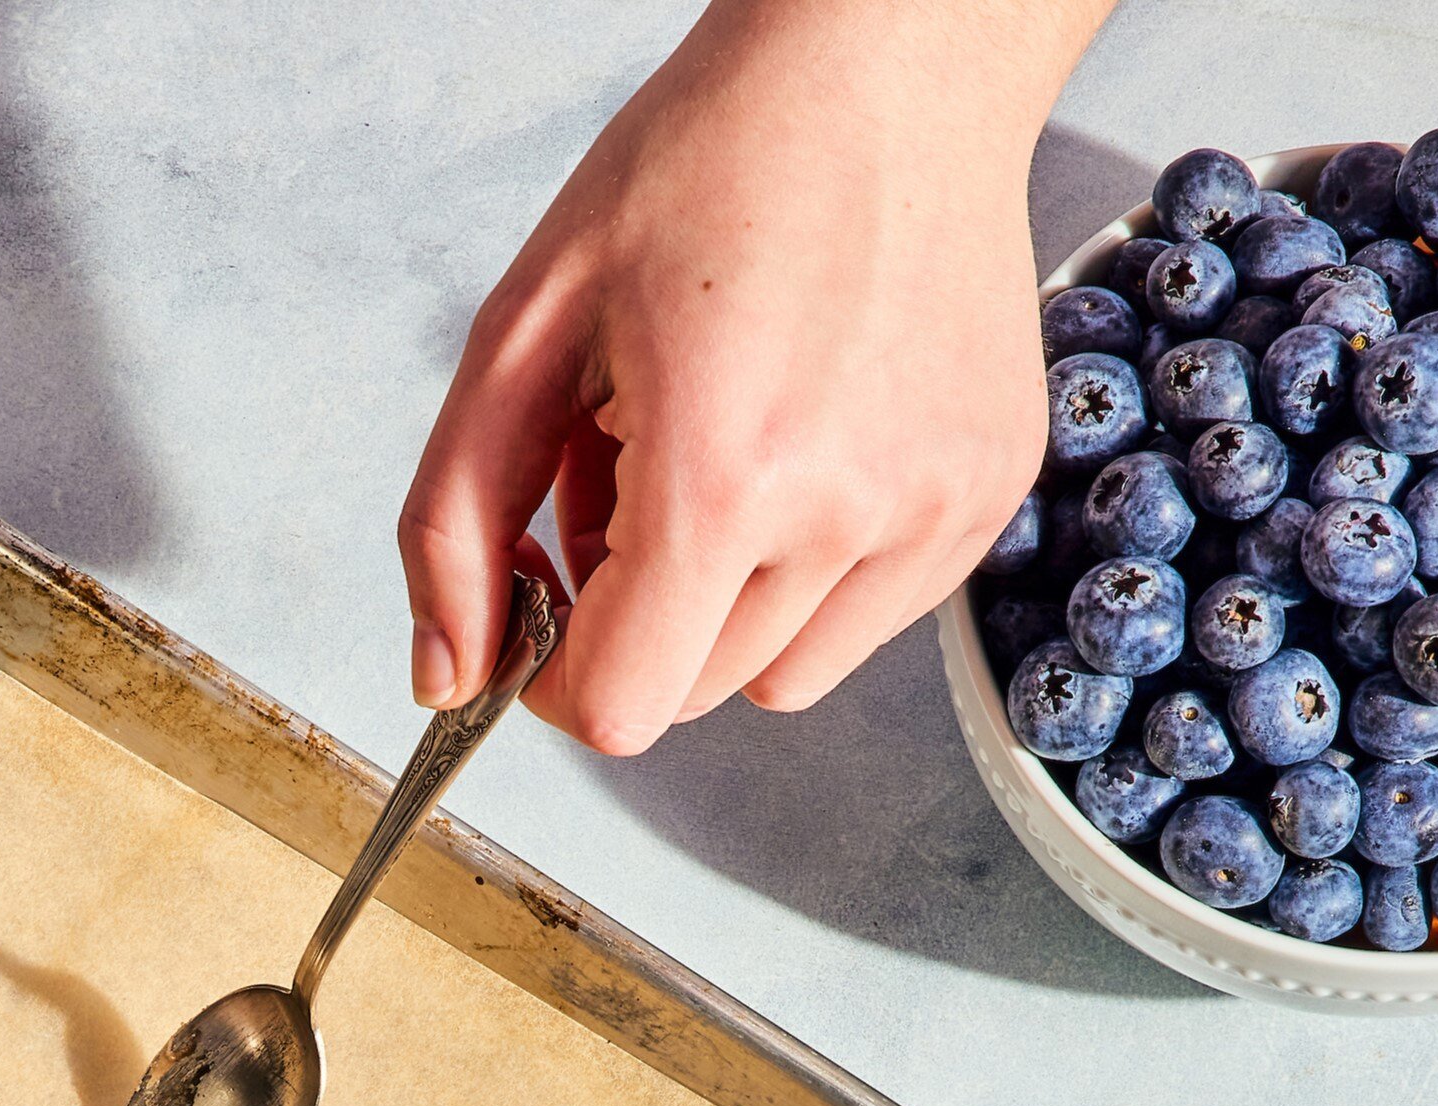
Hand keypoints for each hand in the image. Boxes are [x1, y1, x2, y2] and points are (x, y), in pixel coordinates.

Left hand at [398, 0, 1096, 754]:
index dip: (559, 677)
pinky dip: (814, 568)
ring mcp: (937, 509)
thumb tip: (446, 678)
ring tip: (720, 451)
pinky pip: (871, 617)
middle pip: (694, 694)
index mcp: (723, 475)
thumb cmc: (708, 164)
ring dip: (723, 603)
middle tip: (631, 463)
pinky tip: (803, 437)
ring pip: (782, 674)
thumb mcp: (524, 327)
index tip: (549, 602)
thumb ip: (455, 520)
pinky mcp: (991, 491)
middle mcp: (848, 511)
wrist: (888, 65)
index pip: (622, 708)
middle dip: (635, 615)